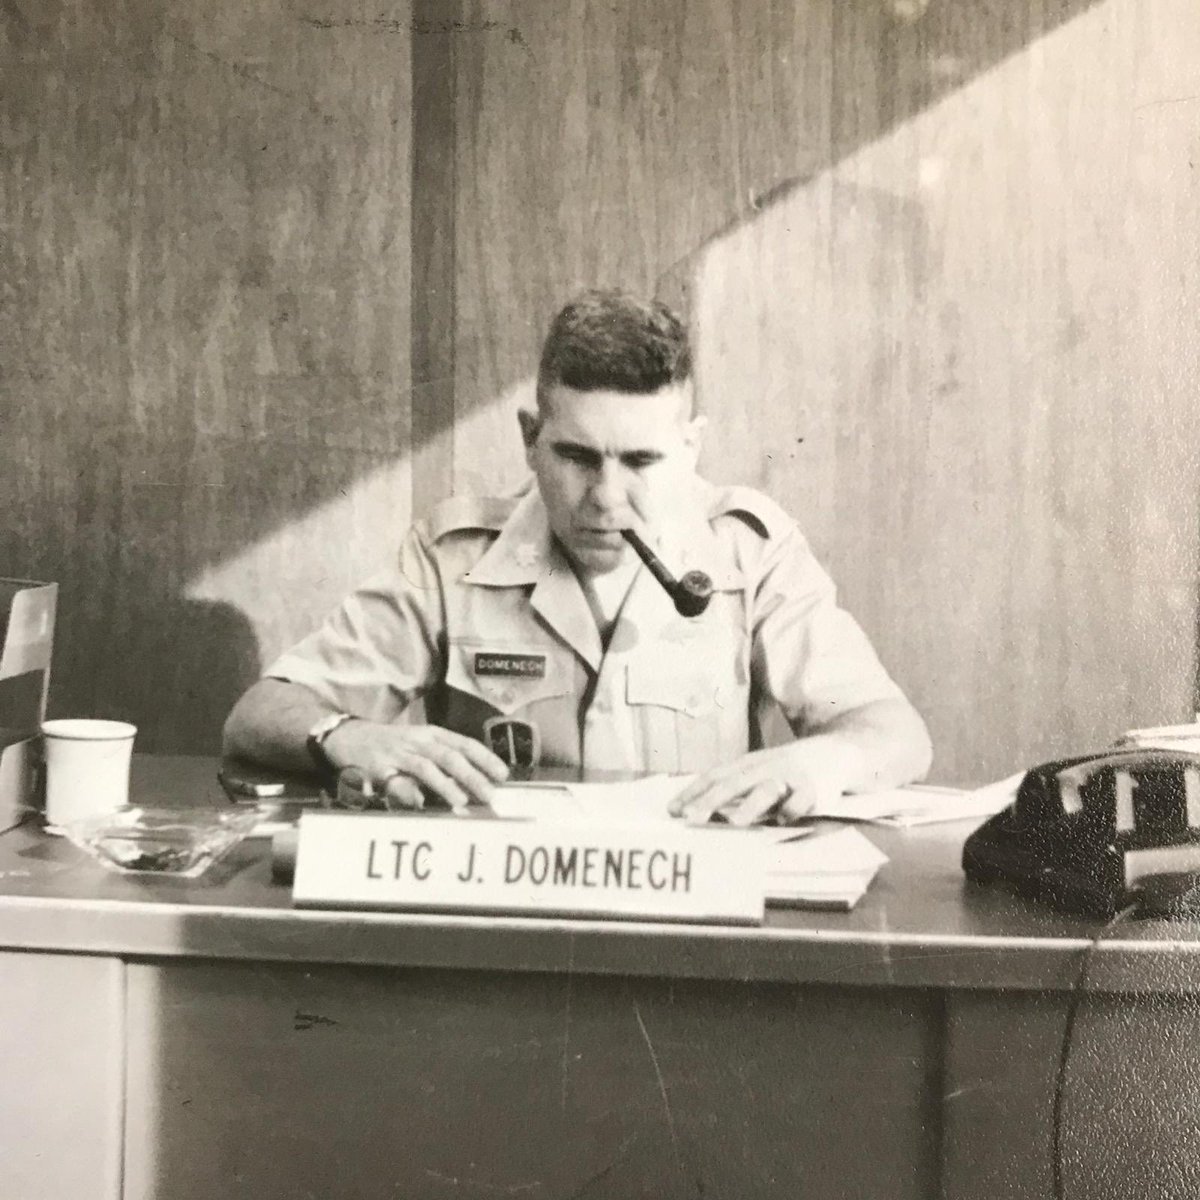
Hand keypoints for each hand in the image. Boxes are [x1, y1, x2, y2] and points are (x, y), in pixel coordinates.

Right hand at [324, 720, 508, 811]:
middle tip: (490, 794)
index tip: (503, 776)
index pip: (465, 744)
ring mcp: (398, 753)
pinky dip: (407, 792)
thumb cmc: (394, 744)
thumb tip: (478, 782)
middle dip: (472, 775)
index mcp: (433, 734)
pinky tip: (420, 803)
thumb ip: (447, 761)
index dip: (485, 758)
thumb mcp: (423, 745)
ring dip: (445, 785)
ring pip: (426, 767)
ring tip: (462, 801)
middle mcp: (418, 740)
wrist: (350, 736)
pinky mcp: (378, 768)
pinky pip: (395, 781)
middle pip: (450, 756)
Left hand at [668, 739, 861, 826]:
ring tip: (732, 823)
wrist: (836, 752)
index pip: (715, 776)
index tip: (672, 810)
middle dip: (711, 801)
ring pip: (767, 790)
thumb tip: (696, 808)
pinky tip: (780, 822)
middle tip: (690, 818)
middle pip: (734, 783)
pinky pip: (801, 802)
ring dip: (750, 806)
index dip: (693, 792)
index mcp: (748, 764)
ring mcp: (790, 777)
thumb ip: (734, 786)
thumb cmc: (788, 768)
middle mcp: (766, 768)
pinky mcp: (814, 789)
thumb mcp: (759, 769)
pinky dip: (791, 811)